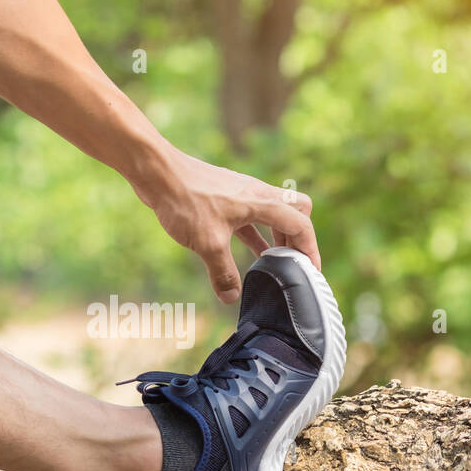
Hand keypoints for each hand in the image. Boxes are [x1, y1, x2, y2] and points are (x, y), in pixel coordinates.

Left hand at [133, 148, 320, 302]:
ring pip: (273, 215)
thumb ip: (223, 272)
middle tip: (293, 263)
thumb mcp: (207, 244)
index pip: (301, 225)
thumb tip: (231, 297)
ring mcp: (242, 194)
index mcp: (262, 202)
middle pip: (296, 212)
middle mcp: (258, 194)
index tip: (312, 272)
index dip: (310, 250)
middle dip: (299, 238)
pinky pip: (252, 218)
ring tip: (276, 263)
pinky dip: (256, 235)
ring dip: (278, 237)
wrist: (159, 173)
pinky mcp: (227, 198)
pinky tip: (250, 252)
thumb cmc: (186, 201)